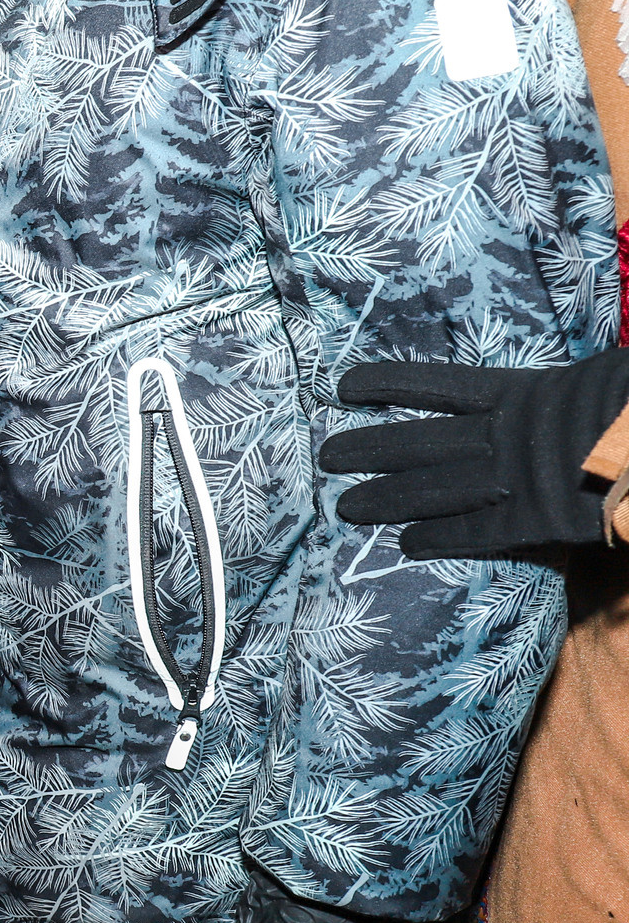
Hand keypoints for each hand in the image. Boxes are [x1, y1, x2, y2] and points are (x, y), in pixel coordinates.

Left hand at [318, 352, 628, 557]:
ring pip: (434, 489)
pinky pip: (478, 531)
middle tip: (324, 457)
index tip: (345, 385)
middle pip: (419, 442)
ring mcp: (516, 478)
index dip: (389, 384)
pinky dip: (441, 538)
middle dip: (369, 449)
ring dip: (387, 498)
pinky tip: (406, 545)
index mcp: (522, 392)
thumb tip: (550, 395)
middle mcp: (505, 435)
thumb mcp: (598, 377)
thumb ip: (560, 391)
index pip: (437, 385)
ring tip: (344, 507)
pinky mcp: (535, 518)